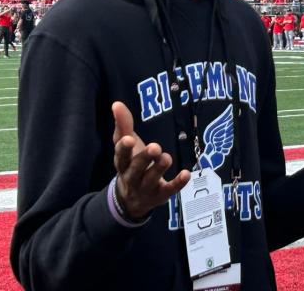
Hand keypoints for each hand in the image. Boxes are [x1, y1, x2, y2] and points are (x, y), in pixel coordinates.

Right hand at [112, 101, 189, 219]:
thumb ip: (123, 125)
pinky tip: (186, 173)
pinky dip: (177, 183)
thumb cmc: (130, 164)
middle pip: (136, 168)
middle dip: (145, 158)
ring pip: (151, 180)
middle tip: (155, 147)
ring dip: (159, 169)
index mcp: (123, 164)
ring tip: (167, 158)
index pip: (120, 156)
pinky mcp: (161, 195)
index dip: (123, 148)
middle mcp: (132, 177)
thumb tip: (116, 103)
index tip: (128, 139)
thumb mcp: (126, 145)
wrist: (131, 200)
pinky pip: (169, 190)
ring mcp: (146, 188)